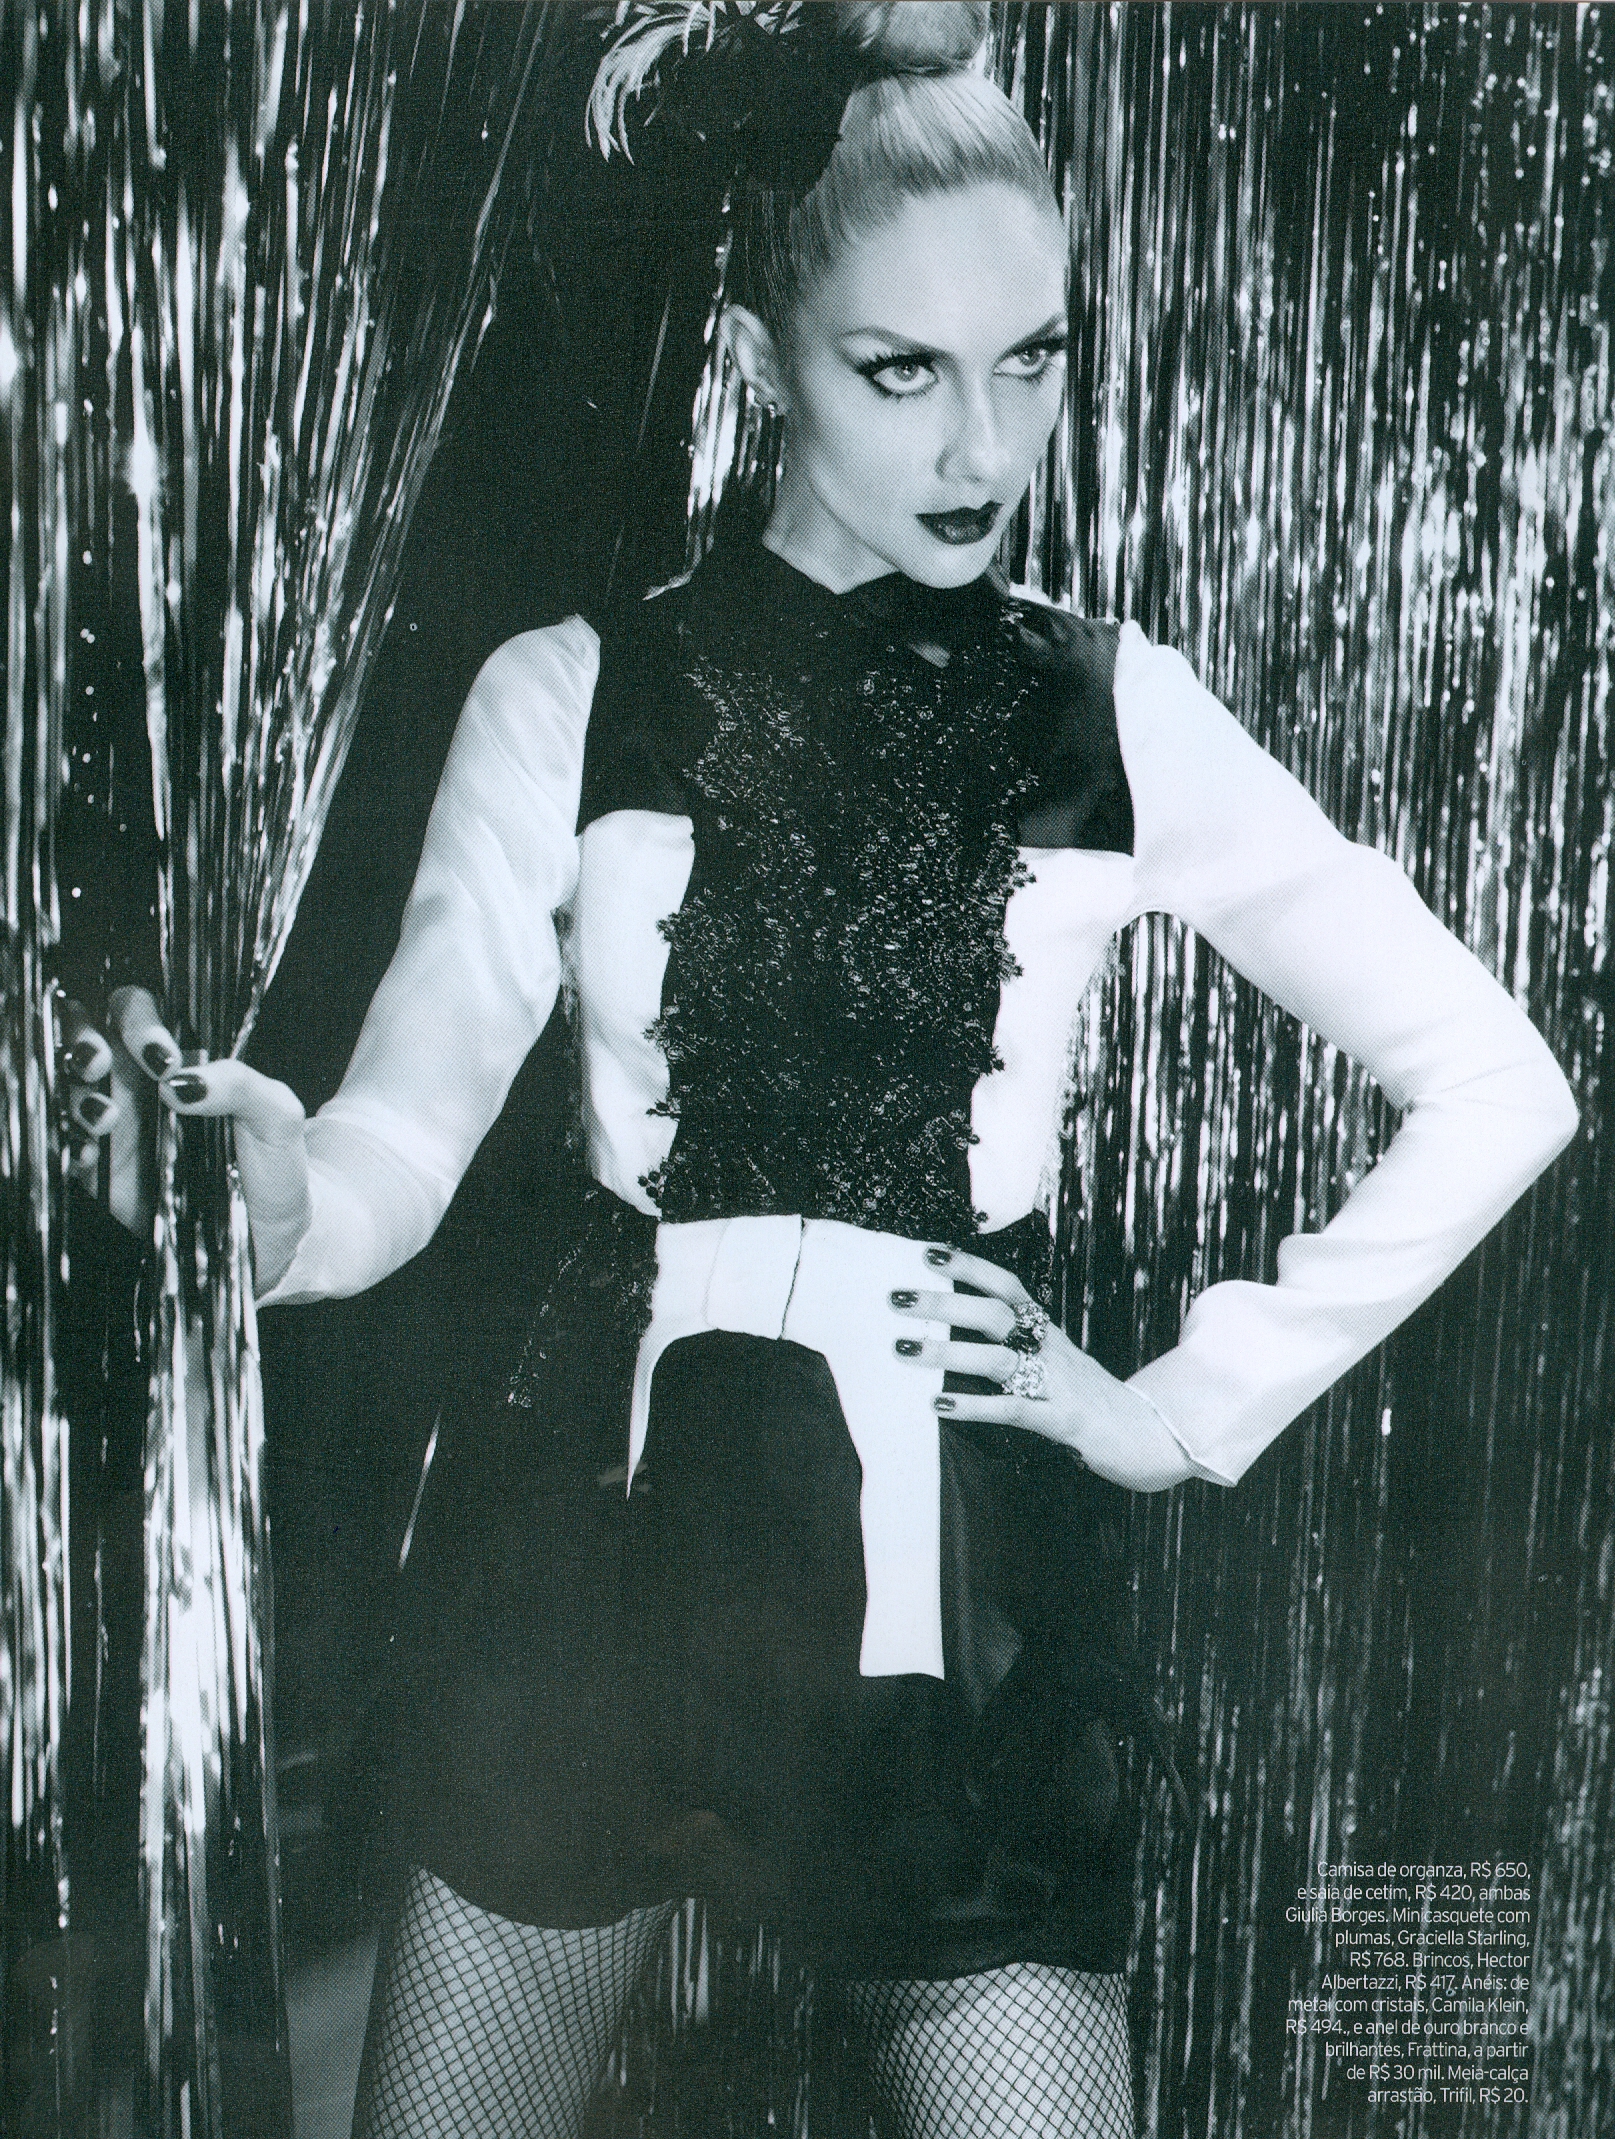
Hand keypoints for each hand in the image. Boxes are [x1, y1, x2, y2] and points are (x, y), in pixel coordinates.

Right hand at [59, 986, 311, 1292]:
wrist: (272, 1236)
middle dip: (82, 1038)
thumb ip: (242, 1084)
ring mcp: (118, 1126)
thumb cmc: (277, 1165)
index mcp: (181, 1059)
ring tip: (105, 1118)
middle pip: (87, 1035)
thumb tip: (181, 1080)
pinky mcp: (103, 1172)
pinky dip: (70, 1143)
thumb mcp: (278, 1117)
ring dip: (76, 1094)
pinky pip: (67, 1145)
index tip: (161, 1056)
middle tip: (99, 1063)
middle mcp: (141, 1084)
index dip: (137, 1019)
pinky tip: (90, 1154)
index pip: (139, 1010)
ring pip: (69, 1087)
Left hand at [888, 1245, 1194, 1492]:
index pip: (1008, 1287)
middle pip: (995, 1314)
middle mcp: (1052, 1350)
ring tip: (905, 1349)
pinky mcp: (1062, 1421)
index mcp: (1049, 1333)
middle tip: (896, 1297)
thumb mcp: (1056, 1368)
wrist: (1153, 1438)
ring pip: (998, 1358)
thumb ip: (1018, 1352)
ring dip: (948, 1352)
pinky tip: (939, 1405)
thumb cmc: (1092, 1403)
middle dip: (945, 1302)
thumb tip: (960, 1340)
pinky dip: (974, 1406)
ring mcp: (1058, 1384)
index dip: (970, 1267)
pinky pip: (1013, 1410)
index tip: (929, 1252)